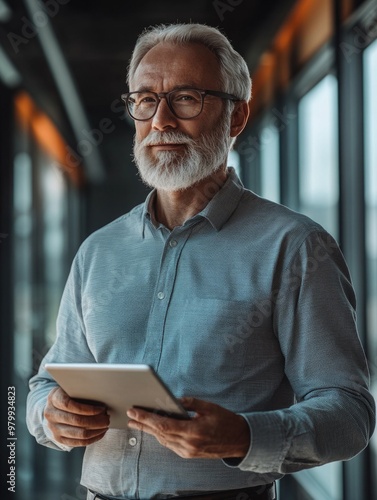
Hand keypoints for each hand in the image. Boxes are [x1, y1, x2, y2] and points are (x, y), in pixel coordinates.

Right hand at [44, 386, 109, 446]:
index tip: (102, 409)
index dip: (87, 408)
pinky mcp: (58, 439)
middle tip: (107, 418)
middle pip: (76, 421)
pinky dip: (92, 438)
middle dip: (96, 421)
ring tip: (105, 425)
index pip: (70, 405)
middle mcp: (51, 414)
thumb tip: (102, 397)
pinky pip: (78, 443)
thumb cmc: (69, 394)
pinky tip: (100, 432)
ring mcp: (53, 428)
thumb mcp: (71, 388)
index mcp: (53, 399)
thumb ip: (82, 391)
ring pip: (79, 434)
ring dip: (96, 430)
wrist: (54, 406)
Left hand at [127, 397, 249, 458]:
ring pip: (163, 440)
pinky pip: (170, 444)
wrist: (239, 440)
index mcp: (193, 432)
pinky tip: (154, 429)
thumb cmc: (226, 421)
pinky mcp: (189, 454)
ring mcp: (188, 452)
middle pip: (160, 434)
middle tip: (130, 416)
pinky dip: (161, 436)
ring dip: (150, 431)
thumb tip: (173, 400)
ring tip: (137, 422)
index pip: (163, 425)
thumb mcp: (209, 407)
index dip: (146, 418)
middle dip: (143, 424)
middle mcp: (188, 445)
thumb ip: (190, 403)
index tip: (134, 412)